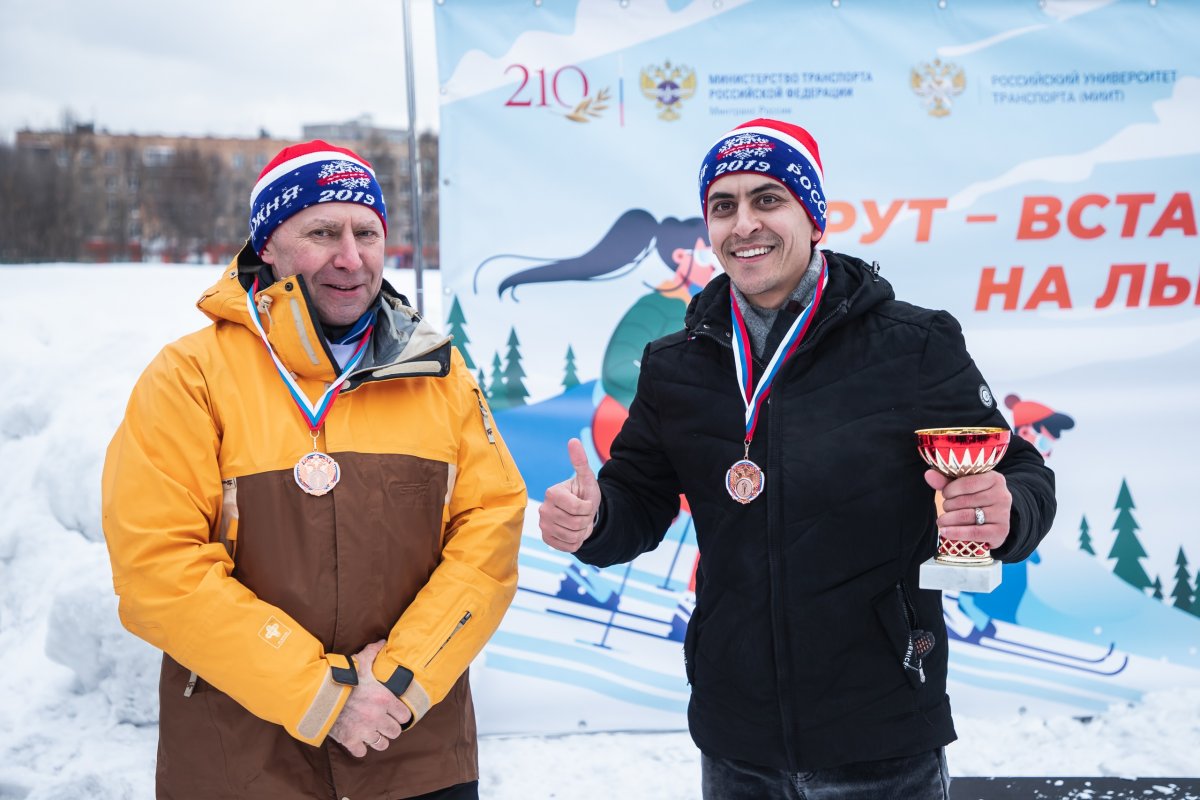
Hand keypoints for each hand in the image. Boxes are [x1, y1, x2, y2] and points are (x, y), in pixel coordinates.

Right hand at [327, 640, 411, 756]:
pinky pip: (362, 752)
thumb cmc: (342, 676)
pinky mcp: (349, 740)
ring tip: (373, 732)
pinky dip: (360, 748)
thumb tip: (383, 641)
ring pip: (382, 744)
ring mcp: (364, 731)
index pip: (405, 716)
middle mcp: (377, 718)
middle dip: (391, 728)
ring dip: (378, 739)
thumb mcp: (360, 661)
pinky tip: (358, 740)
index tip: (396, 712)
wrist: (318, 693)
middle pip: (395, 732)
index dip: (401, 715)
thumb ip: (374, 652)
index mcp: (384, 700)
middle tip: (384, 723)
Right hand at [539, 438, 600, 552]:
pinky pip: (568, 547)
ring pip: (572, 536)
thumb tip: (573, 440)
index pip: (578, 508)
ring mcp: (543, 525)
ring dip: (582, 531)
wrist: (582, 513)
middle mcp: (543, 509)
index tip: (586, 502)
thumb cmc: (584, 493)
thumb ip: (580, 461)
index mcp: (552, 493)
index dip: (588, 508)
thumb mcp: (587, 479)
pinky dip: (576, 542)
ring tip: (579, 522)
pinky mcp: (546, 538)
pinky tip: (574, 532)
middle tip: (583, 514)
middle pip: (575, 523)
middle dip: (586, 520)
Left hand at [924, 469, 1011, 550]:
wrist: (996, 522)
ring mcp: (1003, 514)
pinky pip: (974, 532)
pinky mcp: (1001, 531)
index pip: (967, 483)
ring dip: (948, 519)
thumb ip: (946, 481)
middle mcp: (1002, 495)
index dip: (950, 490)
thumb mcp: (963, 487)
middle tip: (945, 509)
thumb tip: (928, 474)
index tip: (945, 494)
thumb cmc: (976, 500)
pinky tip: (944, 532)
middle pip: (965, 501)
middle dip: (948, 506)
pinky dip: (956, 533)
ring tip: (942, 521)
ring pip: (967, 516)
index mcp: (994, 479)